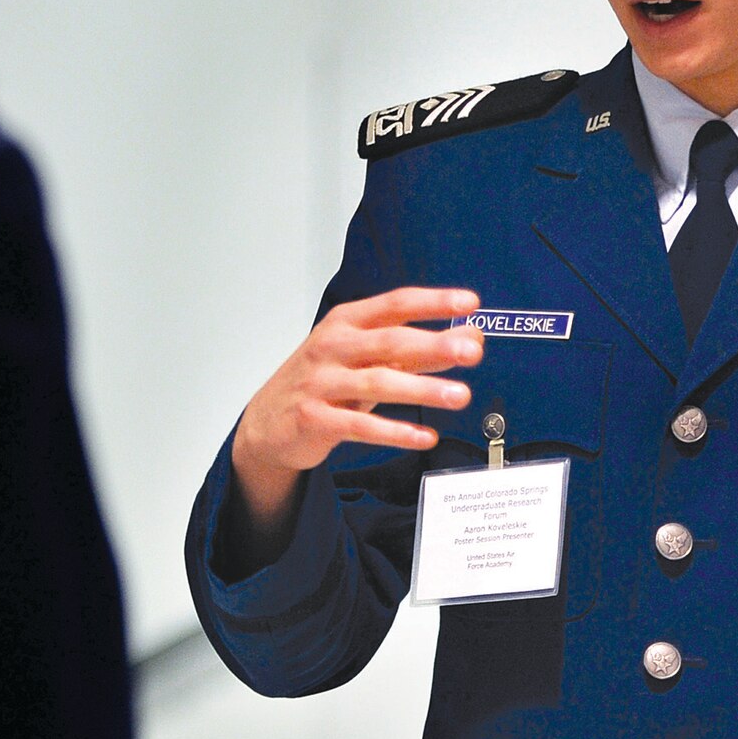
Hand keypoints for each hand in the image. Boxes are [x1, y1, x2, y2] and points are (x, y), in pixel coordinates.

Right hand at [230, 287, 483, 526]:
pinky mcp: (315, 419)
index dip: (433, 302)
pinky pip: (361, 427)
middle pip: (389, 342)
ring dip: (423, 389)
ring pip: (378, 383)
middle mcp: (332, 347)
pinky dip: (396, 432)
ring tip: (460, 395)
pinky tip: (426, 436)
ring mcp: (321, 383)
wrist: (264, 423)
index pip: (395, 304)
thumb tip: (471, 336)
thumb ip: (418, 348)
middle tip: (472, 351)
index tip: (469, 303)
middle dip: (434, 345)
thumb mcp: (368, 357)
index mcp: (347, 323)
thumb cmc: (324, 380)